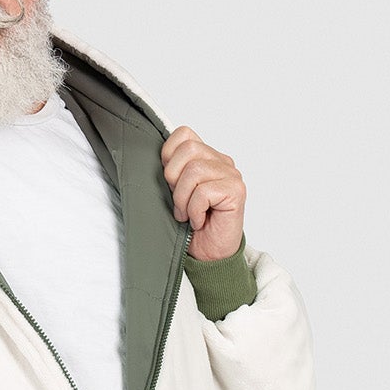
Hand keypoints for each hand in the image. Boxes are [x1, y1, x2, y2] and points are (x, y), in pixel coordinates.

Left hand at [160, 126, 247, 261]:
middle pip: (188, 149)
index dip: (168, 155)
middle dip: (174, 179)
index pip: (184, 134)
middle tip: (179, 202)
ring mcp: (231, 175)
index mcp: (207, 158)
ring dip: (183, 199)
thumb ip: (172, 171)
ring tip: (188, 214)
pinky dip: (195, 210)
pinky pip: (204, 192)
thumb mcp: (174, 193)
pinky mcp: (236, 191)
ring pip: (194, 171)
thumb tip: (154, 157)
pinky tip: (199, 220)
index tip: (169, 182)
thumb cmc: (191, 226)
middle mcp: (222, 162)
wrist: (209, 256)